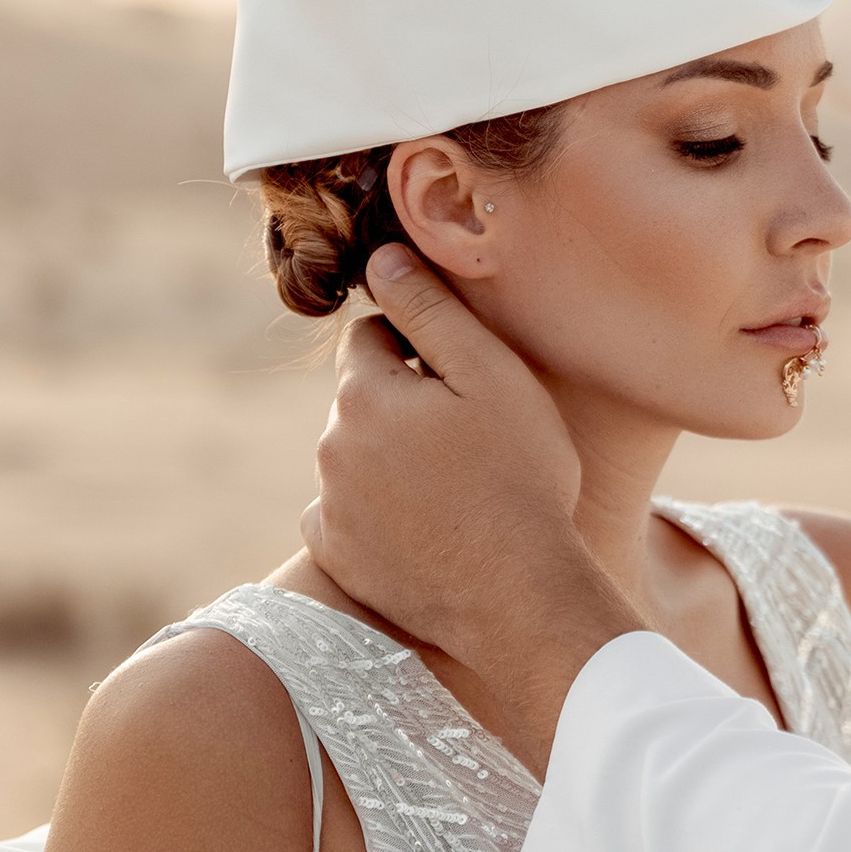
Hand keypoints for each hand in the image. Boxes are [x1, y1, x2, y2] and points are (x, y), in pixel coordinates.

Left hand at [304, 248, 641, 761]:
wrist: (515, 594)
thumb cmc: (520, 479)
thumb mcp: (492, 377)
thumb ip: (432, 311)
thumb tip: (383, 257)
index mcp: (365, 393)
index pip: (372, 337)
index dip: (421, 349)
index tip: (463, 381)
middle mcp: (332, 446)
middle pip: (361, 399)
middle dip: (403, 404)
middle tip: (470, 437)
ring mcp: (330, 506)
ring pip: (355, 456)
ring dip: (390, 459)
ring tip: (456, 488)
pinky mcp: (337, 557)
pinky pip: (344, 516)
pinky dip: (375, 514)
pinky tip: (426, 526)